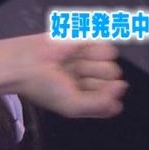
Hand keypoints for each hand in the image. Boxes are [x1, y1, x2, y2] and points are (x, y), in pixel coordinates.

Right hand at [12, 34, 127, 117]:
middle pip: (115, 84)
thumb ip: (102, 104)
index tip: (82, 95)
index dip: (102, 100)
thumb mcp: (73, 107)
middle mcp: (92, 82)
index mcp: (87, 100)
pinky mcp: (91, 42)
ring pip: (113, 67)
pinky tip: (76, 52)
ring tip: (72, 65)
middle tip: (72, 78)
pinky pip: (108, 48)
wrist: (26, 63)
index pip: (113, 104)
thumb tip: (123, 86)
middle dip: (94, 81)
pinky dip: (93, 51)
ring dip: (92, 66)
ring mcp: (92, 62)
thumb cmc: (45, 87)